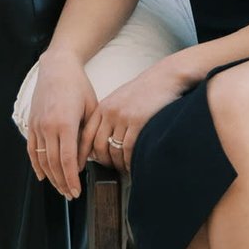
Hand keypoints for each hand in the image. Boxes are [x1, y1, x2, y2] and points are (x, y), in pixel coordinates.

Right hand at [27, 54, 98, 199]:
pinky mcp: (31, 124)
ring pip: (42, 160)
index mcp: (65, 124)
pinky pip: (32, 150)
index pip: (67, 160)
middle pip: (54, 164)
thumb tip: (86, 161)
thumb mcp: (91, 109)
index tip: (77, 192)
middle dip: (62, 182)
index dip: (72, 179)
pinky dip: (37, 165)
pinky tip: (43, 175)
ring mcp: (37, 126)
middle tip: (70, 195)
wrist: (57, 67)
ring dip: (51, 177)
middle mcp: (48, 127)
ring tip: (60, 188)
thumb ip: (88, 136)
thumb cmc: (78, 86)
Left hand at [85, 55, 198, 173]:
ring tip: (123, 170)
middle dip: (103, 163)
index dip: (83, 154)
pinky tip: (133, 165)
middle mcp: (110, 112)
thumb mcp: (120, 99)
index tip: (83, 165)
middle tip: (110, 170)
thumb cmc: (145, 90)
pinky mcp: (138, 121)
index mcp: (103, 107)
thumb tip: (102, 141)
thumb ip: (109, 116)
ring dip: (118, 165)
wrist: (165, 77)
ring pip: (114, 150)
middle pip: (99, 146)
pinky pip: (129, 149)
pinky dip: (129, 161)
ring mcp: (124, 117)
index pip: (86, 136)